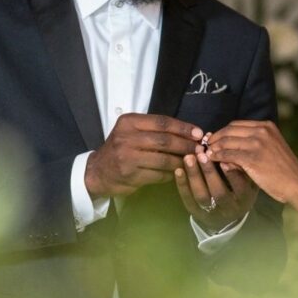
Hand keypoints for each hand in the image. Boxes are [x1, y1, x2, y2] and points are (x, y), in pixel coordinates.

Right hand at [85, 114, 202, 197]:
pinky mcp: (130, 175)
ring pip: (164, 160)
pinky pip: (158, 174)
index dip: (183, 128)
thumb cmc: (120, 148)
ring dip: (181, 161)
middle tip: (199, 149)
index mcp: (129, 122)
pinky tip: (177, 172)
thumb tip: (189, 132)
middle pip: (165, 140)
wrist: (97, 171)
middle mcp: (127, 137)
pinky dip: (171, 174)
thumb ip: (154, 130)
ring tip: (192, 162)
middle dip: (186, 145)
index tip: (199, 134)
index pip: (162, 122)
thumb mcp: (131, 131)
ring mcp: (128, 157)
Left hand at [174, 139, 258, 232]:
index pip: (240, 187)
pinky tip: (178, 170)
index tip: (223, 158)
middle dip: (209, 172)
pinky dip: (182, 185)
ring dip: (194, 176)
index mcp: (245, 199)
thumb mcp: (246, 180)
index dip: (232, 174)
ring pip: (202, 196)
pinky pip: (188, 200)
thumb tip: (227, 144)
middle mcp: (230, 208)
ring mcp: (212, 213)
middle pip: (219, 192)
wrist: (226, 217)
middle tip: (201, 153)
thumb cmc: (238, 190)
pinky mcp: (197, 214)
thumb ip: (240, 165)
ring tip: (188, 158)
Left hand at [206, 121, 297, 203]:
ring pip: (227, 141)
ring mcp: (257, 143)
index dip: (221, 132)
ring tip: (206, 153)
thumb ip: (253, 144)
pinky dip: (218, 156)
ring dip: (214, 147)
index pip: (236, 125)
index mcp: (266, 126)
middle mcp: (262, 131)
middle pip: (229, 130)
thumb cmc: (284, 170)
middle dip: (215, 137)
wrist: (297, 184)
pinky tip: (212, 160)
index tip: (213, 139)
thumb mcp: (271, 148)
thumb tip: (228, 146)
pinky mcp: (252, 157)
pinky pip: (228, 154)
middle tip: (205, 145)